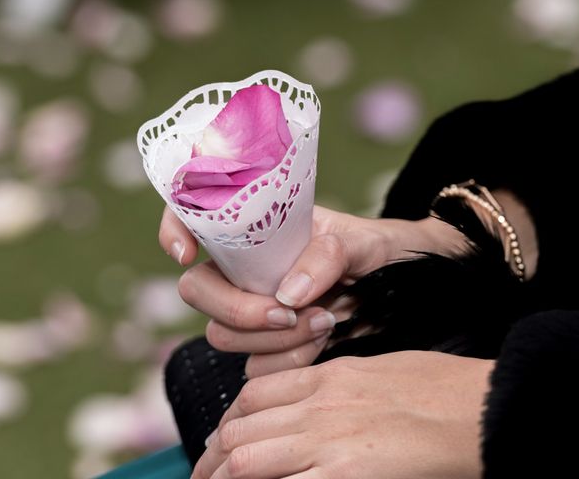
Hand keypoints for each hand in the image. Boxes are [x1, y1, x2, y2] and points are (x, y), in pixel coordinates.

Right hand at [159, 205, 465, 376]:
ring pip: (222, 334)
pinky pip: (253, 365)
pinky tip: (321, 343)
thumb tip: (287, 294)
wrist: (404, 291)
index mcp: (259, 228)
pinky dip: (286, 362)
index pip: (193, 214)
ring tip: (323, 322)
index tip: (186, 253)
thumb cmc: (382, 252)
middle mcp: (246, 269)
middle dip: (238, 309)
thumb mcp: (363, 242)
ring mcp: (253, 310)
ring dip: (270, 338)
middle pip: (198, 290)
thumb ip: (328, 255)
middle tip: (287, 312)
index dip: (174, 228)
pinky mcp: (268, 346)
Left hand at [192, 351, 493, 478]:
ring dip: (224, 476)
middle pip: (241, 430)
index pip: (252, 396)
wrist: (476, 407)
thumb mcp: (374, 371)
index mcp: (326, 376)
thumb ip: (330, 386)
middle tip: (204, 474)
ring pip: (246, 458)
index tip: (220, 441)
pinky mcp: (344, 474)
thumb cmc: (437, 387)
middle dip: (213, 458)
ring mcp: (327, 440)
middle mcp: (317, 405)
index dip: (227, 421)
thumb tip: (304, 406)